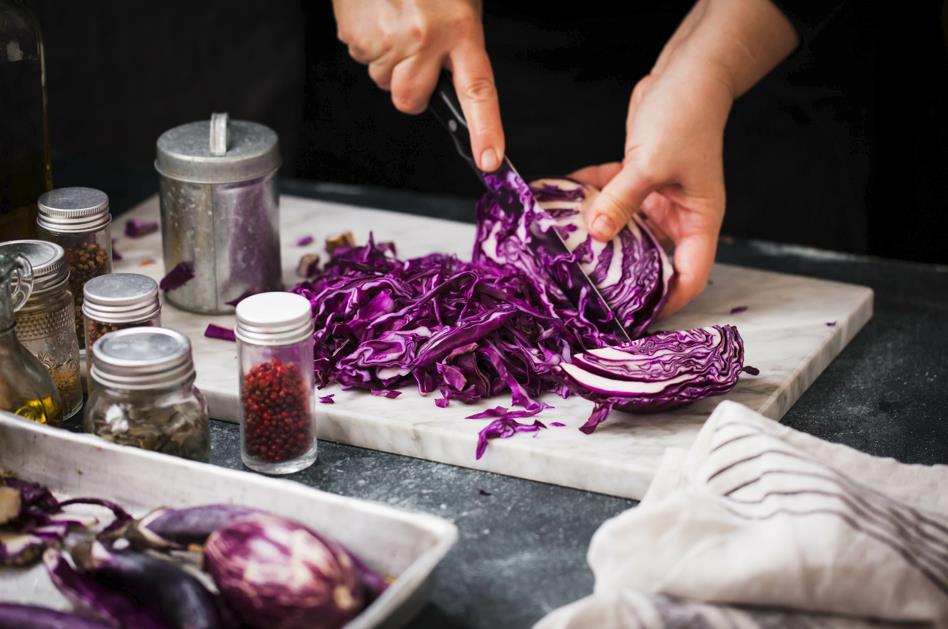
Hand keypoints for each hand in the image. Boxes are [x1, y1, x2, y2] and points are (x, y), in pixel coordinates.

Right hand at [333, 0, 504, 170]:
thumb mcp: (457, 0)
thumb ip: (457, 42)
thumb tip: (447, 79)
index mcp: (459, 28)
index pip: (478, 90)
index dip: (485, 130)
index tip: (490, 160)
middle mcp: (424, 38)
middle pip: (409, 100)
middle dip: (409, 90)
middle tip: (413, 58)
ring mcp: (386, 38)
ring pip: (382, 79)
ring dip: (387, 60)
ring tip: (393, 19)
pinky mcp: (354, 34)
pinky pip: (360, 56)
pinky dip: (367, 41)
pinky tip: (376, 13)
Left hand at [571, 65, 731, 317]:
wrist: (686, 74)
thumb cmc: (686, 116)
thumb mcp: (651, 164)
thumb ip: (622, 200)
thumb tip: (598, 234)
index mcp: (698, 220)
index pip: (689, 276)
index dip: (667, 302)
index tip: (637, 318)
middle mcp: (678, 215)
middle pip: (652, 258)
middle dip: (622, 273)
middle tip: (588, 289)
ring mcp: (657, 198)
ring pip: (624, 229)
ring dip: (597, 234)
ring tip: (564, 250)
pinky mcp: (637, 179)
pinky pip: (609, 197)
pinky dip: (588, 197)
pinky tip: (560, 201)